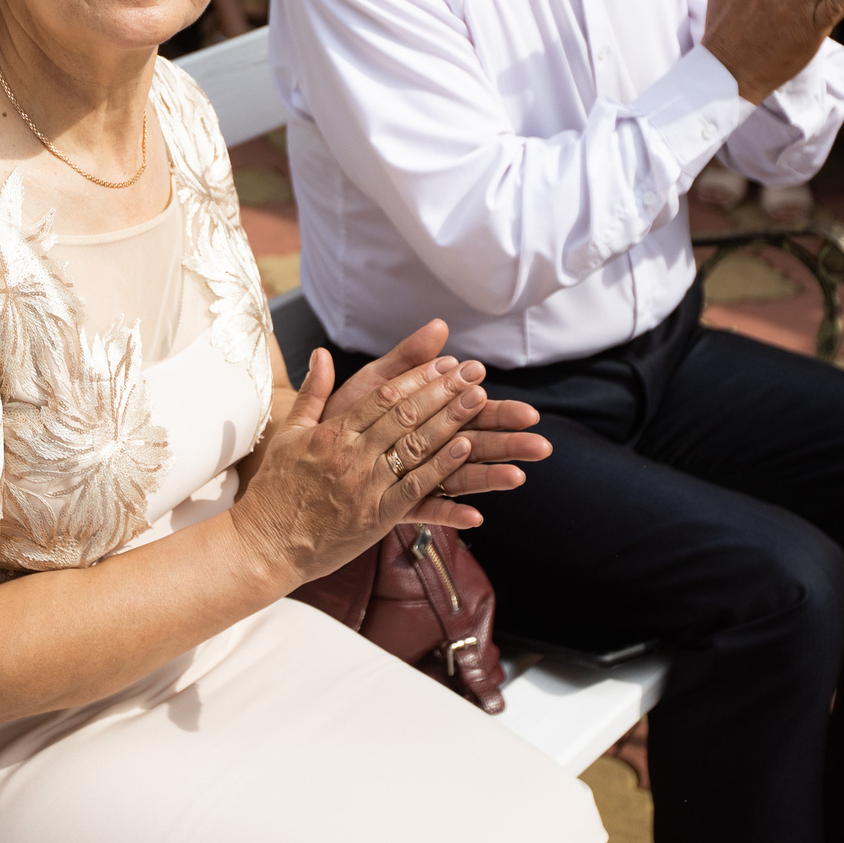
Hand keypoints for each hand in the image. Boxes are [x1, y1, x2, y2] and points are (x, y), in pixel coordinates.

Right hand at [230, 336, 506, 585]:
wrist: (266, 544)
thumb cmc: (276, 489)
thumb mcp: (289, 433)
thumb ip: (312, 392)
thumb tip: (321, 353)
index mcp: (332, 432)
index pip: (383, 396)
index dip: (418, 377)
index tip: (445, 362)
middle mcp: (352, 454)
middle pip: (406, 415)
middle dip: (444, 391)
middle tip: (474, 373)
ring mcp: (366, 486)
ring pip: (416, 446)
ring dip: (451, 421)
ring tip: (479, 400)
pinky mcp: (377, 517)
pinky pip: (416, 488)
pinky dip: (442, 468)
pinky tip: (466, 450)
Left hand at [319, 321, 547, 498]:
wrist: (303, 459)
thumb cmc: (340, 418)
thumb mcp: (371, 383)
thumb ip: (406, 358)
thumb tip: (440, 325)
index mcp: (424, 419)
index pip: (468, 411)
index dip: (493, 409)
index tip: (526, 410)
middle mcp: (425, 450)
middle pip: (472, 443)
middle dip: (506, 442)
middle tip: (540, 442)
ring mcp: (413, 478)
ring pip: (458, 477)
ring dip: (489, 477)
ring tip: (518, 477)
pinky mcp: (395, 504)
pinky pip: (426, 510)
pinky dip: (449, 514)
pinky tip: (474, 517)